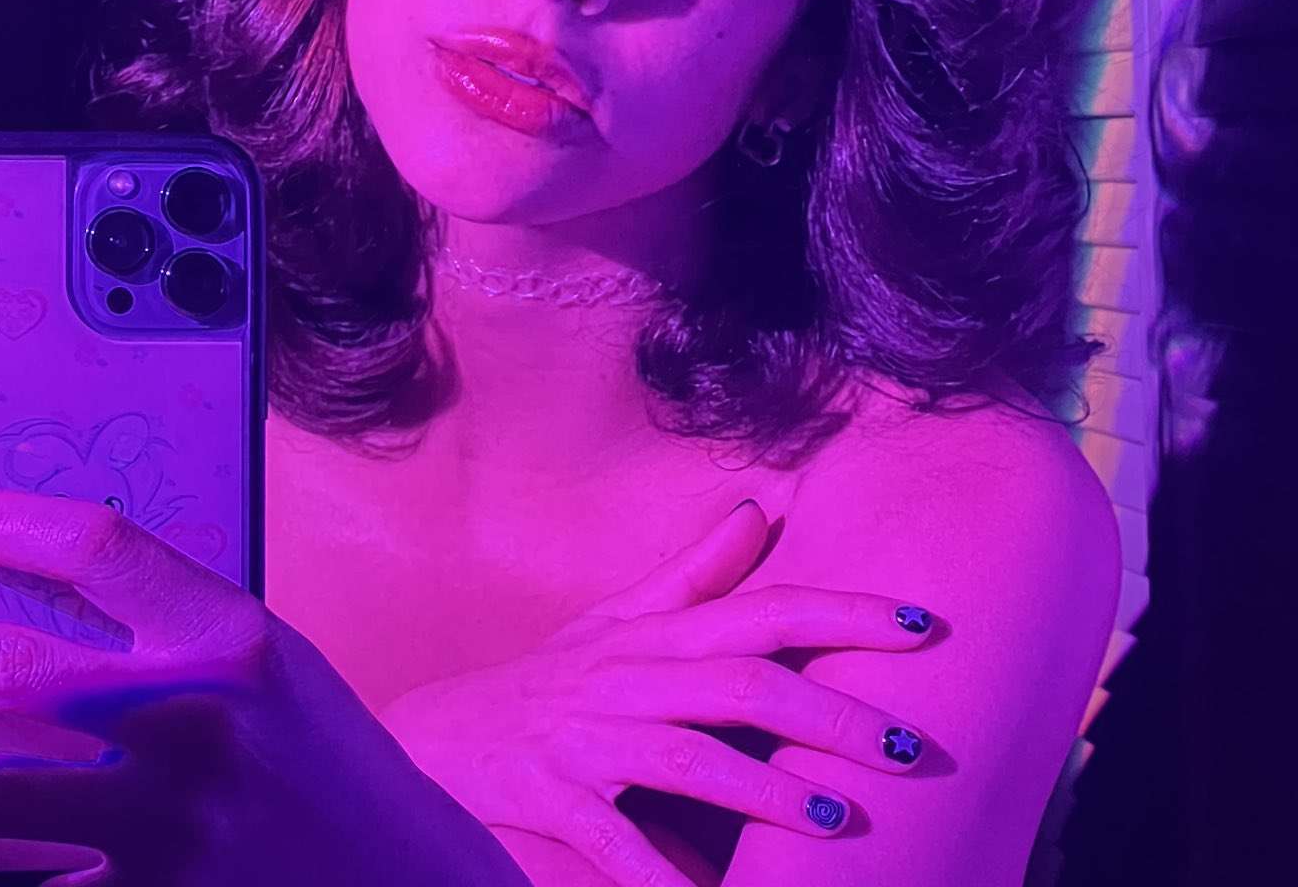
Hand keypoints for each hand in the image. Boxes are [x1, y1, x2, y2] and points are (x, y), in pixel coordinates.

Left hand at [0, 489, 530, 886]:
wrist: (394, 880)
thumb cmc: (324, 757)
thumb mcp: (269, 663)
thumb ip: (174, 629)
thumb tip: (45, 591)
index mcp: (231, 640)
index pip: (102, 549)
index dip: (15, 523)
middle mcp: (189, 724)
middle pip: (21, 670)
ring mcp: (163, 826)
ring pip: (0, 801)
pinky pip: (38, 886)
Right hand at [380, 500, 937, 886]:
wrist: (436, 738)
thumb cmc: (546, 680)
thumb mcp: (616, 621)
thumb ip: (695, 574)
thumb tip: (763, 509)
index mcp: (652, 636)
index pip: (761, 610)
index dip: (842, 613)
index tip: (923, 625)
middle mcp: (626, 678)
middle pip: (742, 684)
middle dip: (831, 714)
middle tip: (909, 747)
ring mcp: (587, 740)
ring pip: (689, 758)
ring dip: (768, 791)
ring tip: (841, 822)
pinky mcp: (551, 800)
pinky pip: (614, 844)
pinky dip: (662, 877)